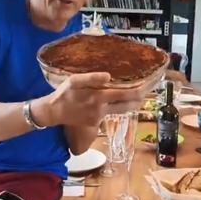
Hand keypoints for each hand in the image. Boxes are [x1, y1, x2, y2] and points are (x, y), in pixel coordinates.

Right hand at [35, 72, 150, 126]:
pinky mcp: (95, 123)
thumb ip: (92, 77)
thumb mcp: (74, 81)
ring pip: (120, 111)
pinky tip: (117, 103)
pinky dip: (116, 108)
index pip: (124, 94)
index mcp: (99, 96)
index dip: (137, 91)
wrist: (53, 112)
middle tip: (146, 93)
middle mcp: (102, 108)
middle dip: (138, 100)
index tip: (146, 87)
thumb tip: (108, 76)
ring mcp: (99, 117)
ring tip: (138, 99)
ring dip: (130, 105)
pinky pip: (110, 114)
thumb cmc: (64, 94)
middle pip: (126, 105)